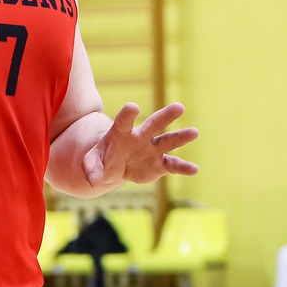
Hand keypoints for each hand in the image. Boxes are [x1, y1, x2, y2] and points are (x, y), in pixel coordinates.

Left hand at [83, 102, 199, 189]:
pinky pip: (173, 165)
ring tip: (195, 132)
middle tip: (179, 107)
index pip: (124, 121)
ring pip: (168, 141)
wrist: (115, 167)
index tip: (133, 107)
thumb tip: (93, 180)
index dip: (128, 114)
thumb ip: (92, 169)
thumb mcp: (92, 163)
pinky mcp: (160, 164)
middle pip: (154, 124)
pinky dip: (184, 168)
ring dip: (181, 137)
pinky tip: (195, 169)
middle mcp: (141, 136)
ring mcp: (153, 149)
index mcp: (121, 132)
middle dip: (166, 116)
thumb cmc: (102, 159)